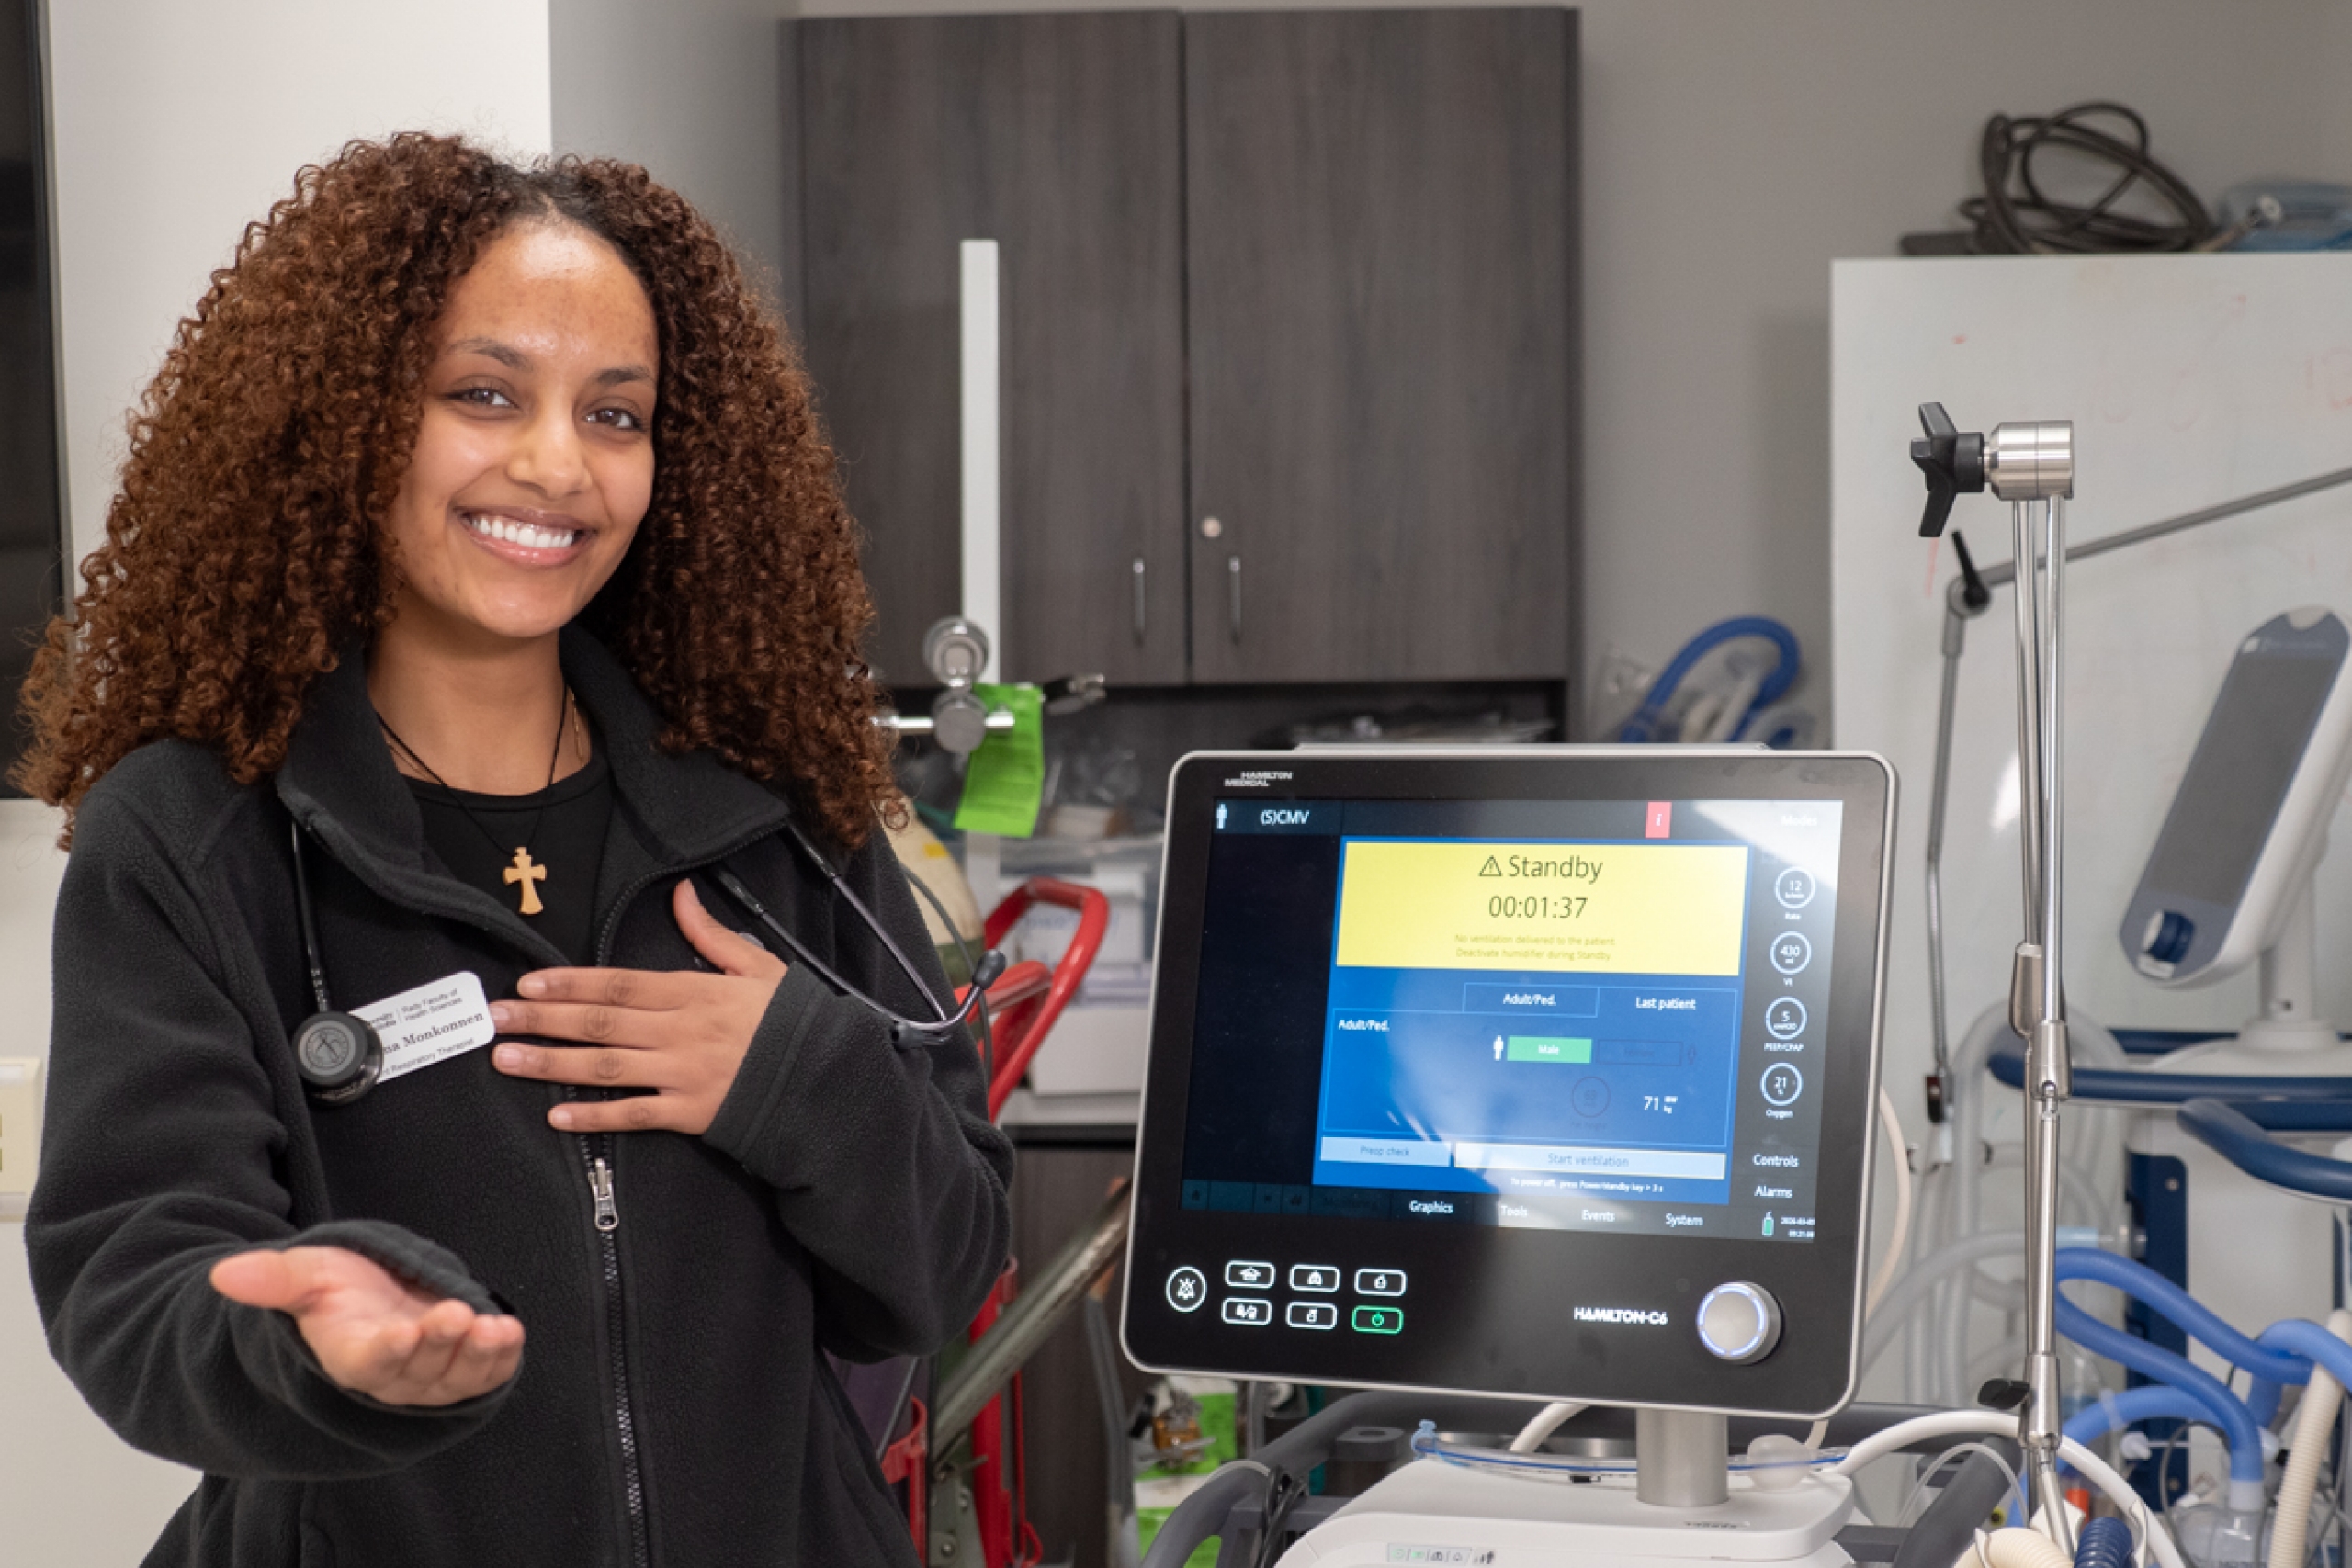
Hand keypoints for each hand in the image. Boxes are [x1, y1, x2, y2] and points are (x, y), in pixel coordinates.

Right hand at [210, 1246, 523, 1406]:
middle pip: (417, 1370)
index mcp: (349, 1353)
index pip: (367, 1363)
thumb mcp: (307, 1274)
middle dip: (438, 1344)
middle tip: (456, 1314)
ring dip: (477, 1357)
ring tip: (494, 1328)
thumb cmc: (339, 1290)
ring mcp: (431, 1377)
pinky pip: (484, 1377)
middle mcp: (393, 1374)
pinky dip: (500, 1360)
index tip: (403, 1331)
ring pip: (454, 1379)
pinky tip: (511, 1334)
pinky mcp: (463, 1372)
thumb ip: (274, 1278)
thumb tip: (222, 1273)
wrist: (377, 1300)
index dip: (386, 1352)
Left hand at [488, 879, 784, 1135]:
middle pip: (601, 1023)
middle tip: (495, 1019)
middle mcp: (682, 1030)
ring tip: (508, 1059)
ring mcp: (685, 1073)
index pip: (620, 984)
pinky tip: (558, 1114)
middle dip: (543, 1020)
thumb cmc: (791, 1019)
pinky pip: (636, 1114)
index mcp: (695, 991)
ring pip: (608, 1067)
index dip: (571, 984)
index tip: (529, 984)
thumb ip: (711, 934)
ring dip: (553, 1063)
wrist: (827, 1075)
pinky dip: (596, 1115)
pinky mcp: (693, 1113)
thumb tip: (681, 894)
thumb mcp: (758, 964)